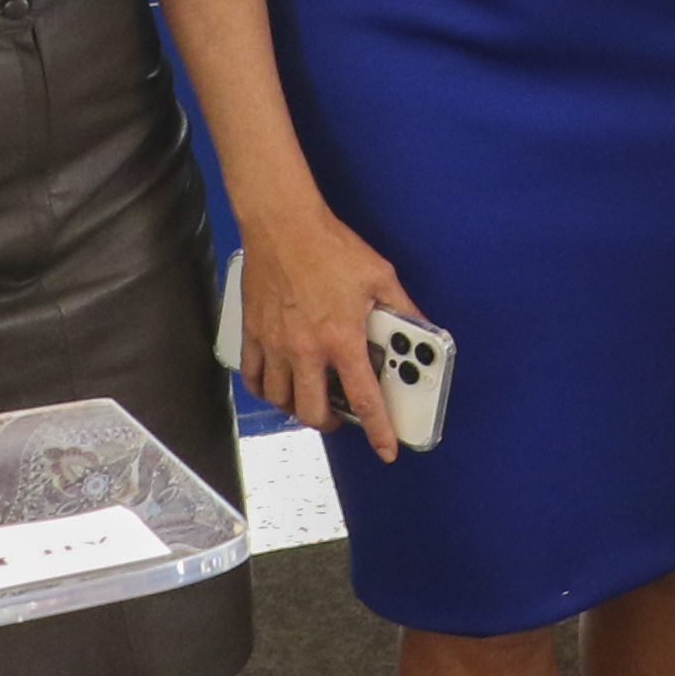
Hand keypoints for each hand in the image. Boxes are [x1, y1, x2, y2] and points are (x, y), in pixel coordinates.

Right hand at [234, 205, 418, 461]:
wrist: (283, 225)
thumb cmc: (332, 247)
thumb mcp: (380, 276)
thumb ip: (402, 308)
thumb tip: (421, 328)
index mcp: (342, 338)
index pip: (365, 398)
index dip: (378, 430)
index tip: (386, 449)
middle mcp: (306, 349)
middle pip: (312, 411)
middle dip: (330, 423)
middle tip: (341, 417)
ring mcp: (275, 344)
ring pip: (281, 400)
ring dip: (298, 408)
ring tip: (313, 400)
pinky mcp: (253, 334)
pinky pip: (255, 378)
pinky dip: (267, 390)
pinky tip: (279, 384)